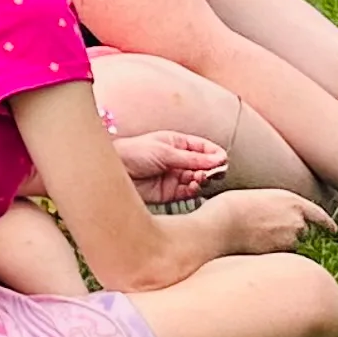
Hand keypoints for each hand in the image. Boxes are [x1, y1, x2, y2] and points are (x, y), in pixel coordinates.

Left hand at [111, 128, 227, 203]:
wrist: (113, 171)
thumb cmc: (133, 153)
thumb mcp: (164, 152)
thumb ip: (191, 158)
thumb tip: (219, 159)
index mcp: (176, 143)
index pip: (203, 147)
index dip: (214, 154)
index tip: (223, 160)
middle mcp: (177, 160)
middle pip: (203, 165)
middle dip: (211, 169)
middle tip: (214, 173)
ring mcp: (174, 176)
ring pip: (198, 179)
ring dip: (203, 180)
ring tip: (199, 179)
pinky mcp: (170, 193)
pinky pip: (189, 192)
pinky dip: (194, 191)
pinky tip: (193, 187)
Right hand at [202, 187, 337, 255]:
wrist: (221, 224)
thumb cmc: (230, 208)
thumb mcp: (257, 199)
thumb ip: (275, 209)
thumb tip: (277, 220)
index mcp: (291, 200)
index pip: (318, 214)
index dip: (326, 223)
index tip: (333, 230)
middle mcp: (297, 219)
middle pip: (302, 231)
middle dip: (289, 233)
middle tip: (264, 230)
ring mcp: (291, 238)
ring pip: (290, 245)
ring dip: (279, 244)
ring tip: (253, 237)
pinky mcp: (282, 254)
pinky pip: (282, 257)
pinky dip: (272, 254)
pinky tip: (253, 246)